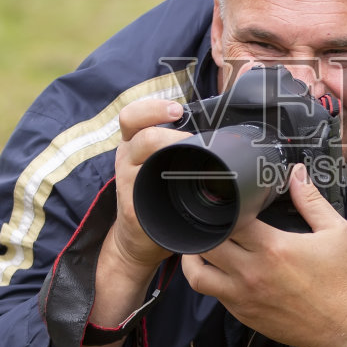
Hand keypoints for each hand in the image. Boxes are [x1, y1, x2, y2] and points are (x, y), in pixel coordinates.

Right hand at [105, 96, 191, 275]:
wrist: (138, 238)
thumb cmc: (157, 195)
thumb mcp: (160, 164)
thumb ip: (177, 147)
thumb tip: (220, 132)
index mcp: (135, 143)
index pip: (133, 116)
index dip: (152, 108)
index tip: (177, 110)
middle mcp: (128, 157)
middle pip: (138, 132)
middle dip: (168, 132)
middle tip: (190, 137)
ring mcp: (127, 180)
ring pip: (139, 154)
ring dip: (166, 149)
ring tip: (190, 155)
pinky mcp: (132, 205)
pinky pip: (143, 189)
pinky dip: (161, 183)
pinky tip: (176, 186)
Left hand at [180, 163, 346, 346]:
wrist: (344, 326)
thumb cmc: (341, 280)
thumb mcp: (336, 232)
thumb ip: (312, 201)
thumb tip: (297, 174)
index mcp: (274, 248)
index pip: (230, 220)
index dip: (225, 206)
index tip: (229, 200)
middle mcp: (252, 273)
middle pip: (207, 244)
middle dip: (206, 228)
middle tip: (211, 219)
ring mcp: (243, 296)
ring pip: (197, 274)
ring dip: (193, 257)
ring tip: (200, 244)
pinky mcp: (243, 314)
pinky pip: (213, 294)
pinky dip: (210, 278)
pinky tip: (220, 268)